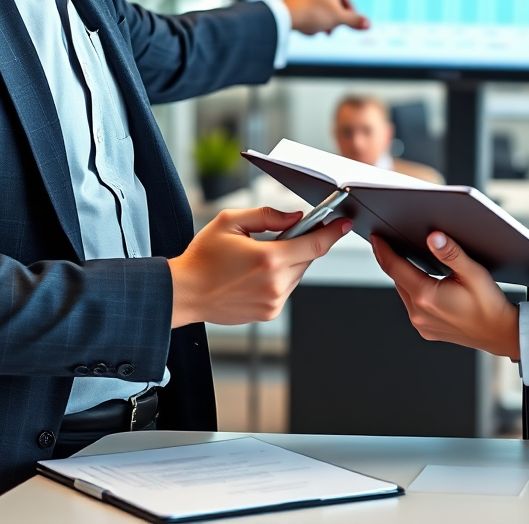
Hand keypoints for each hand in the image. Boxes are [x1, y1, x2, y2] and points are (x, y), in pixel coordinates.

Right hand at [169, 207, 351, 327]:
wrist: (186, 292)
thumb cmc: (204, 257)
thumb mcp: (231, 222)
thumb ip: (268, 216)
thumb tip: (295, 217)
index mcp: (268, 259)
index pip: (314, 244)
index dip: (332, 233)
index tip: (343, 224)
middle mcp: (275, 284)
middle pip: (307, 259)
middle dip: (303, 243)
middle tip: (288, 231)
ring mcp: (273, 301)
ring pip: (297, 274)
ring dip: (290, 260)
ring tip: (262, 254)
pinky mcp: (269, 312)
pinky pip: (286, 288)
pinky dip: (280, 276)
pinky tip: (257, 271)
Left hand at [283, 0, 389, 34]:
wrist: (282, 17)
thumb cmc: (311, 14)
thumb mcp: (337, 19)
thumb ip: (355, 21)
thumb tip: (367, 24)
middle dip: (348, 14)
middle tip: (349, 28)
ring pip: (333, 3)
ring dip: (335, 19)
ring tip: (328, 32)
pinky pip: (322, 5)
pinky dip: (324, 16)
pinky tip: (318, 30)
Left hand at [371, 232, 519, 359]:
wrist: (502, 334)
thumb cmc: (490, 304)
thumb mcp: (473, 272)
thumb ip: (451, 253)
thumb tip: (433, 237)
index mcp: (427, 297)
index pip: (394, 267)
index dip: (383, 249)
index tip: (376, 237)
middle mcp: (419, 313)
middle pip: (397, 278)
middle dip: (392, 259)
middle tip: (390, 240)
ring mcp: (421, 324)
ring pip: (403, 291)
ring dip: (404, 275)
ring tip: (406, 257)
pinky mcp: (426, 330)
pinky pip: (412, 305)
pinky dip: (413, 290)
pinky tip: (422, 281)